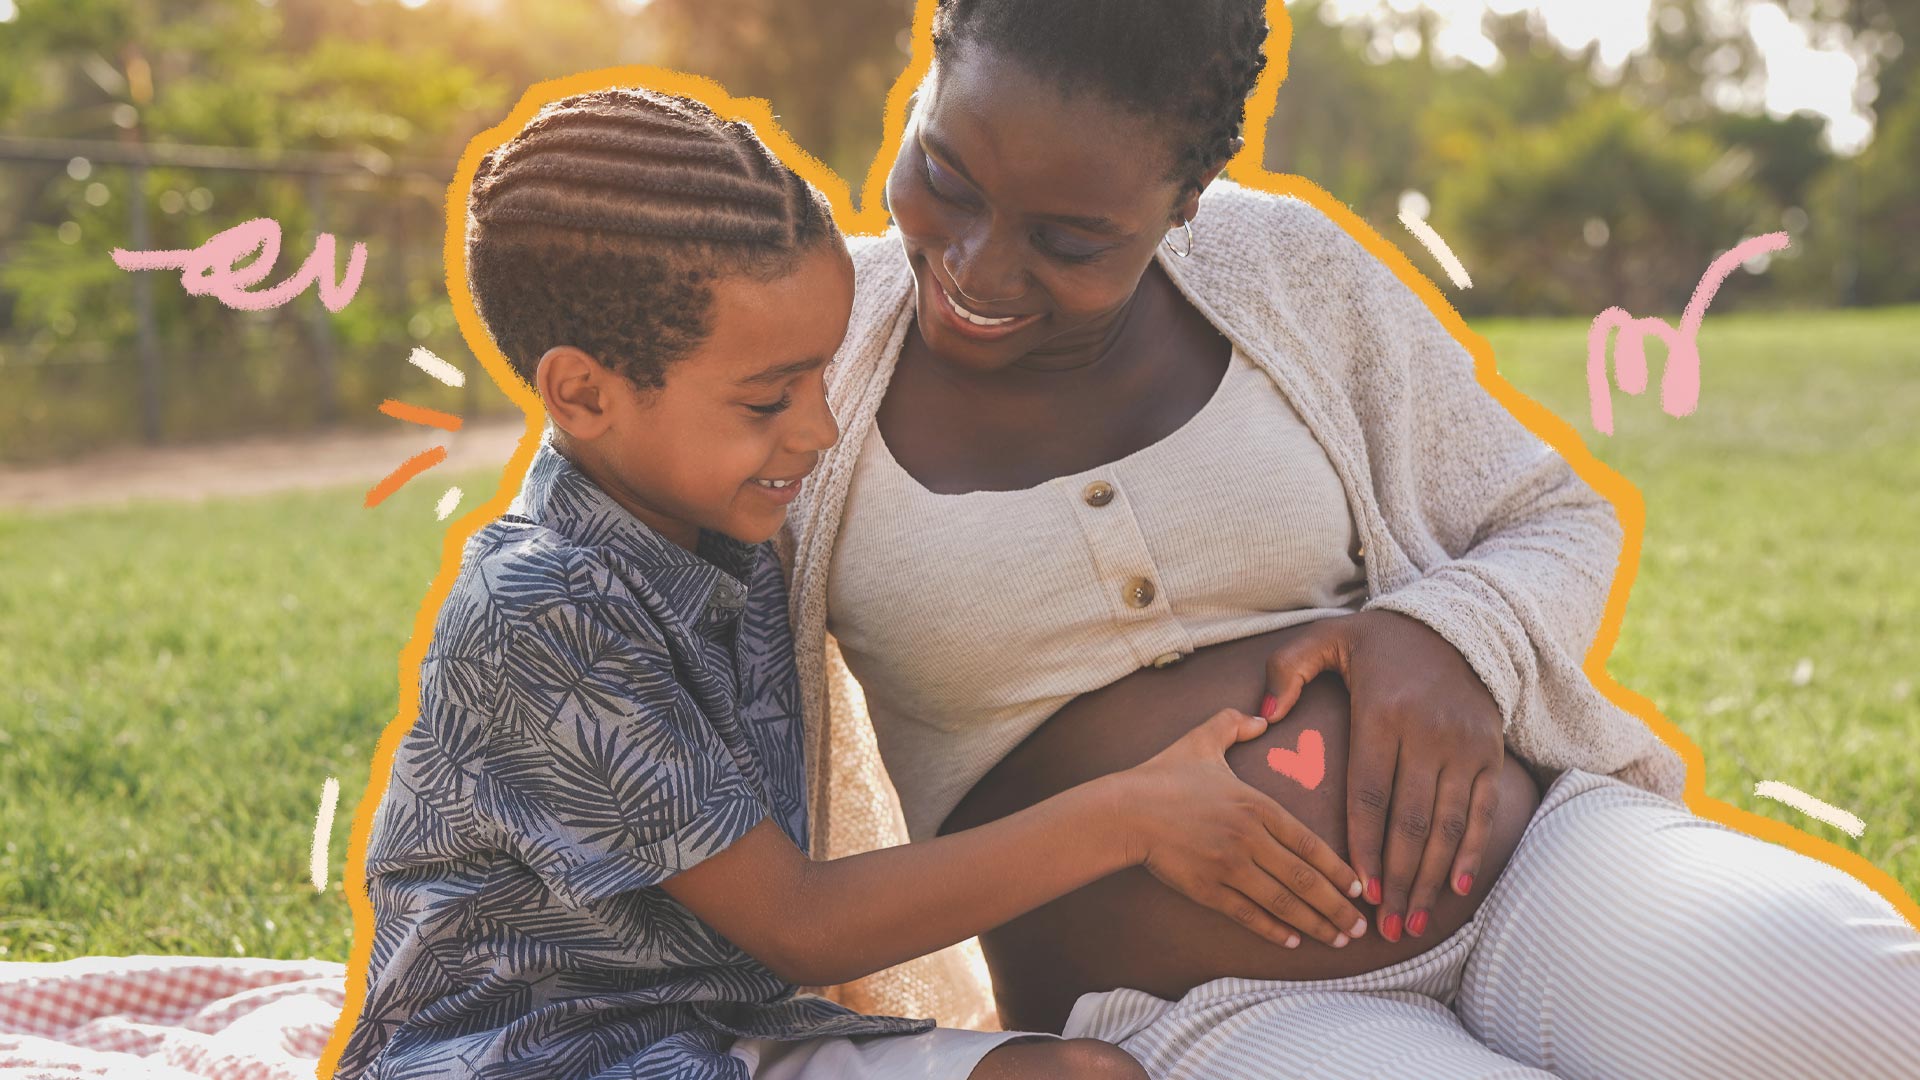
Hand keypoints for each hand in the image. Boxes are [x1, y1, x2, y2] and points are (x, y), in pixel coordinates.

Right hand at [1115, 708, 1367, 949]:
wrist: (1125, 810)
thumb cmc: (1164, 774)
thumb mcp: (1202, 739)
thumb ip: (1234, 723)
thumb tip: (1263, 718)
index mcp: (1256, 805)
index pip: (1309, 842)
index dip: (1338, 868)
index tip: (1360, 887)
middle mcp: (1249, 839)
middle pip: (1304, 878)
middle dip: (1337, 906)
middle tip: (1360, 927)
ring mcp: (1228, 867)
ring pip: (1282, 902)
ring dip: (1315, 923)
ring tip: (1338, 940)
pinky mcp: (1207, 889)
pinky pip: (1248, 914)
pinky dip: (1274, 930)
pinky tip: (1293, 942)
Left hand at [1261, 611, 1503, 943]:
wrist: (1459, 624)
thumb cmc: (1380, 641)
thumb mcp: (1326, 638)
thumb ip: (1286, 671)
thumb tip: (1263, 715)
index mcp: (1383, 714)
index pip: (1371, 793)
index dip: (1364, 844)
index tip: (1358, 887)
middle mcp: (1428, 735)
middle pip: (1410, 822)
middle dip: (1398, 878)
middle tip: (1384, 926)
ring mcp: (1463, 747)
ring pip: (1446, 825)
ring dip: (1430, 879)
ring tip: (1413, 921)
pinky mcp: (1489, 754)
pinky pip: (1481, 812)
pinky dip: (1470, 852)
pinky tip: (1455, 887)